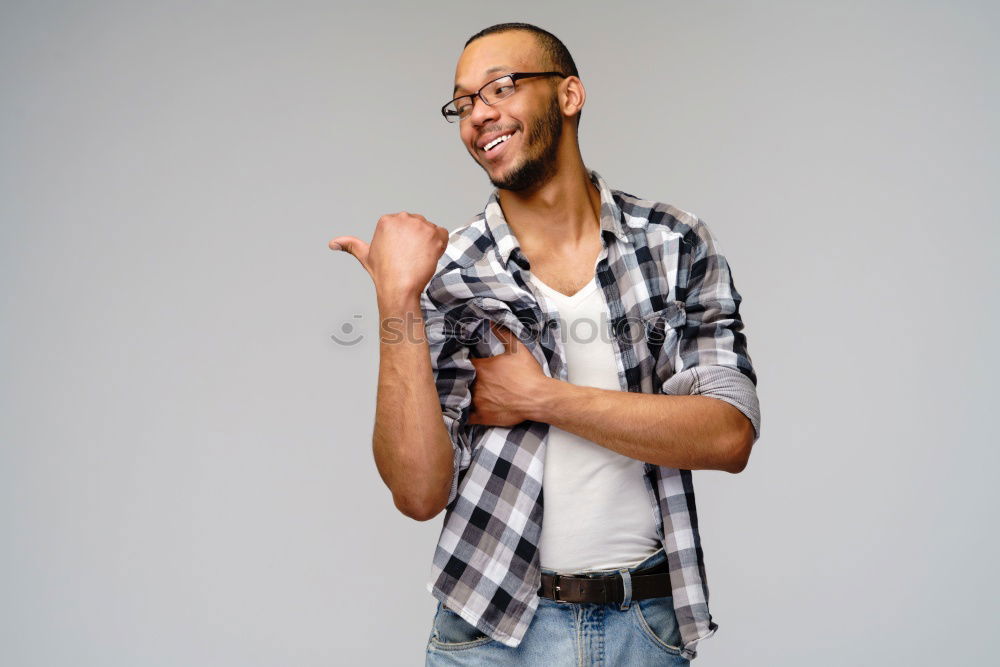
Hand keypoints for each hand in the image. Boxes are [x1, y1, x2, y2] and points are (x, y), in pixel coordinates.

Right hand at [329, 212, 448, 297]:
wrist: (399, 287)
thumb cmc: (383, 274)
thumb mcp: (365, 256)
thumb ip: (350, 244)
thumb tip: (332, 243)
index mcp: (387, 220)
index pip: (404, 226)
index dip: (405, 241)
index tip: (401, 254)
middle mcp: (403, 218)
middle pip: (417, 225)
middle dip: (417, 240)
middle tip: (410, 258)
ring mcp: (420, 225)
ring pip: (430, 231)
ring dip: (428, 243)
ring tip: (418, 259)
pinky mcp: (434, 234)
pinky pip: (443, 235)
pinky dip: (440, 246)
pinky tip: (429, 257)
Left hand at [468, 323, 548, 426]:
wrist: (538, 397)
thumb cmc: (528, 373)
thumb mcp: (517, 348)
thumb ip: (503, 333)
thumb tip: (491, 321)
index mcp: (481, 367)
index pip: (462, 362)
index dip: (460, 361)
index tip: (461, 361)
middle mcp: (475, 384)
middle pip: (460, 380)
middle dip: (460, 378)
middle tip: (459, 377)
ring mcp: (478, 402)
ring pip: (461, 397)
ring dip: (460, 394)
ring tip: (458, 392)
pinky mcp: (483, 416)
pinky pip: (466, 416)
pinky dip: (463, 413)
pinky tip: (462, 410)